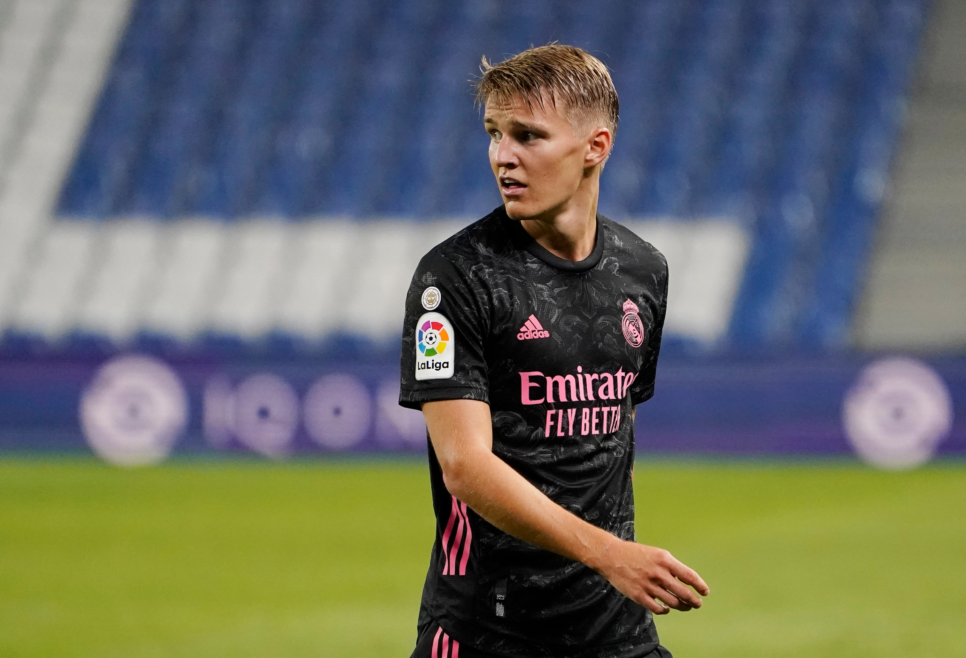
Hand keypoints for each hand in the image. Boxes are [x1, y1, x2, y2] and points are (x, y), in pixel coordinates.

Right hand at [591, 539, 708, 614]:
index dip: (700, 586)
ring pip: (673, 603)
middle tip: (697, 604)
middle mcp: (658, 573)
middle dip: (694, 601)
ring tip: (684, 606)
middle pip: (684, 593)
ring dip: (682, 606)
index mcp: (664, 560)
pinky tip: (666, 609)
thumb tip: (687, 581)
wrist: (612, 556)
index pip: (689, 576)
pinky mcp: (639, 595)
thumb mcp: (657, 554)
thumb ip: (671, 567)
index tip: (705, 592)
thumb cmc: (636, 554)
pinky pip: (657, 608)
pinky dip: (665, 610)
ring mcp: (648, 585)